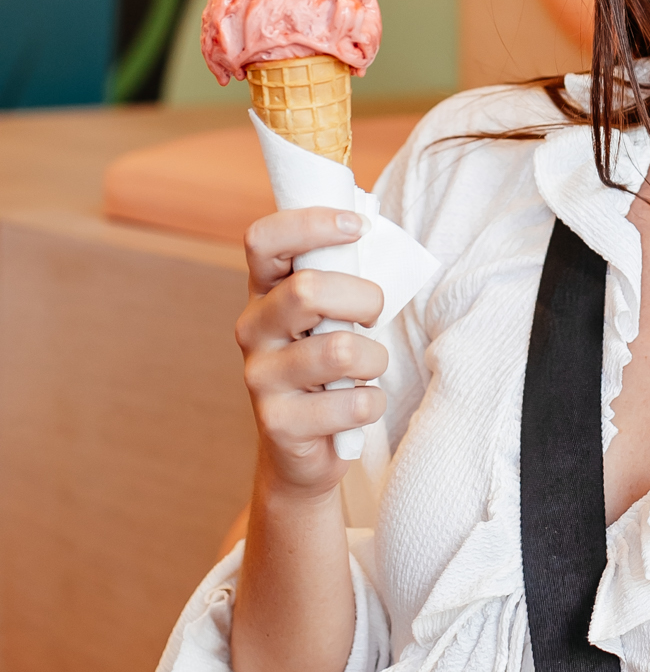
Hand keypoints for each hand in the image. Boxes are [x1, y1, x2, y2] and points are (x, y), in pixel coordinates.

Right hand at [237, 208, 385, 495]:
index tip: (357, 227)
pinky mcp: (278, 422)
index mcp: (264, 291)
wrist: (307, 448)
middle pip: (307, 291)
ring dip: (374, 358)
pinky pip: (351, 402)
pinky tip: (360, 405)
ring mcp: (260, 377)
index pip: (264, 239)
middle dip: (364, 299)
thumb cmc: (332, 364)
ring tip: (368, 368)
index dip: (311, 224)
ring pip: (339, 349)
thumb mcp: (331, 313)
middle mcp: (252, 329)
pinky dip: (372, 402)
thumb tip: (374, 229)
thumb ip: (340, 275)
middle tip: (374, 316)